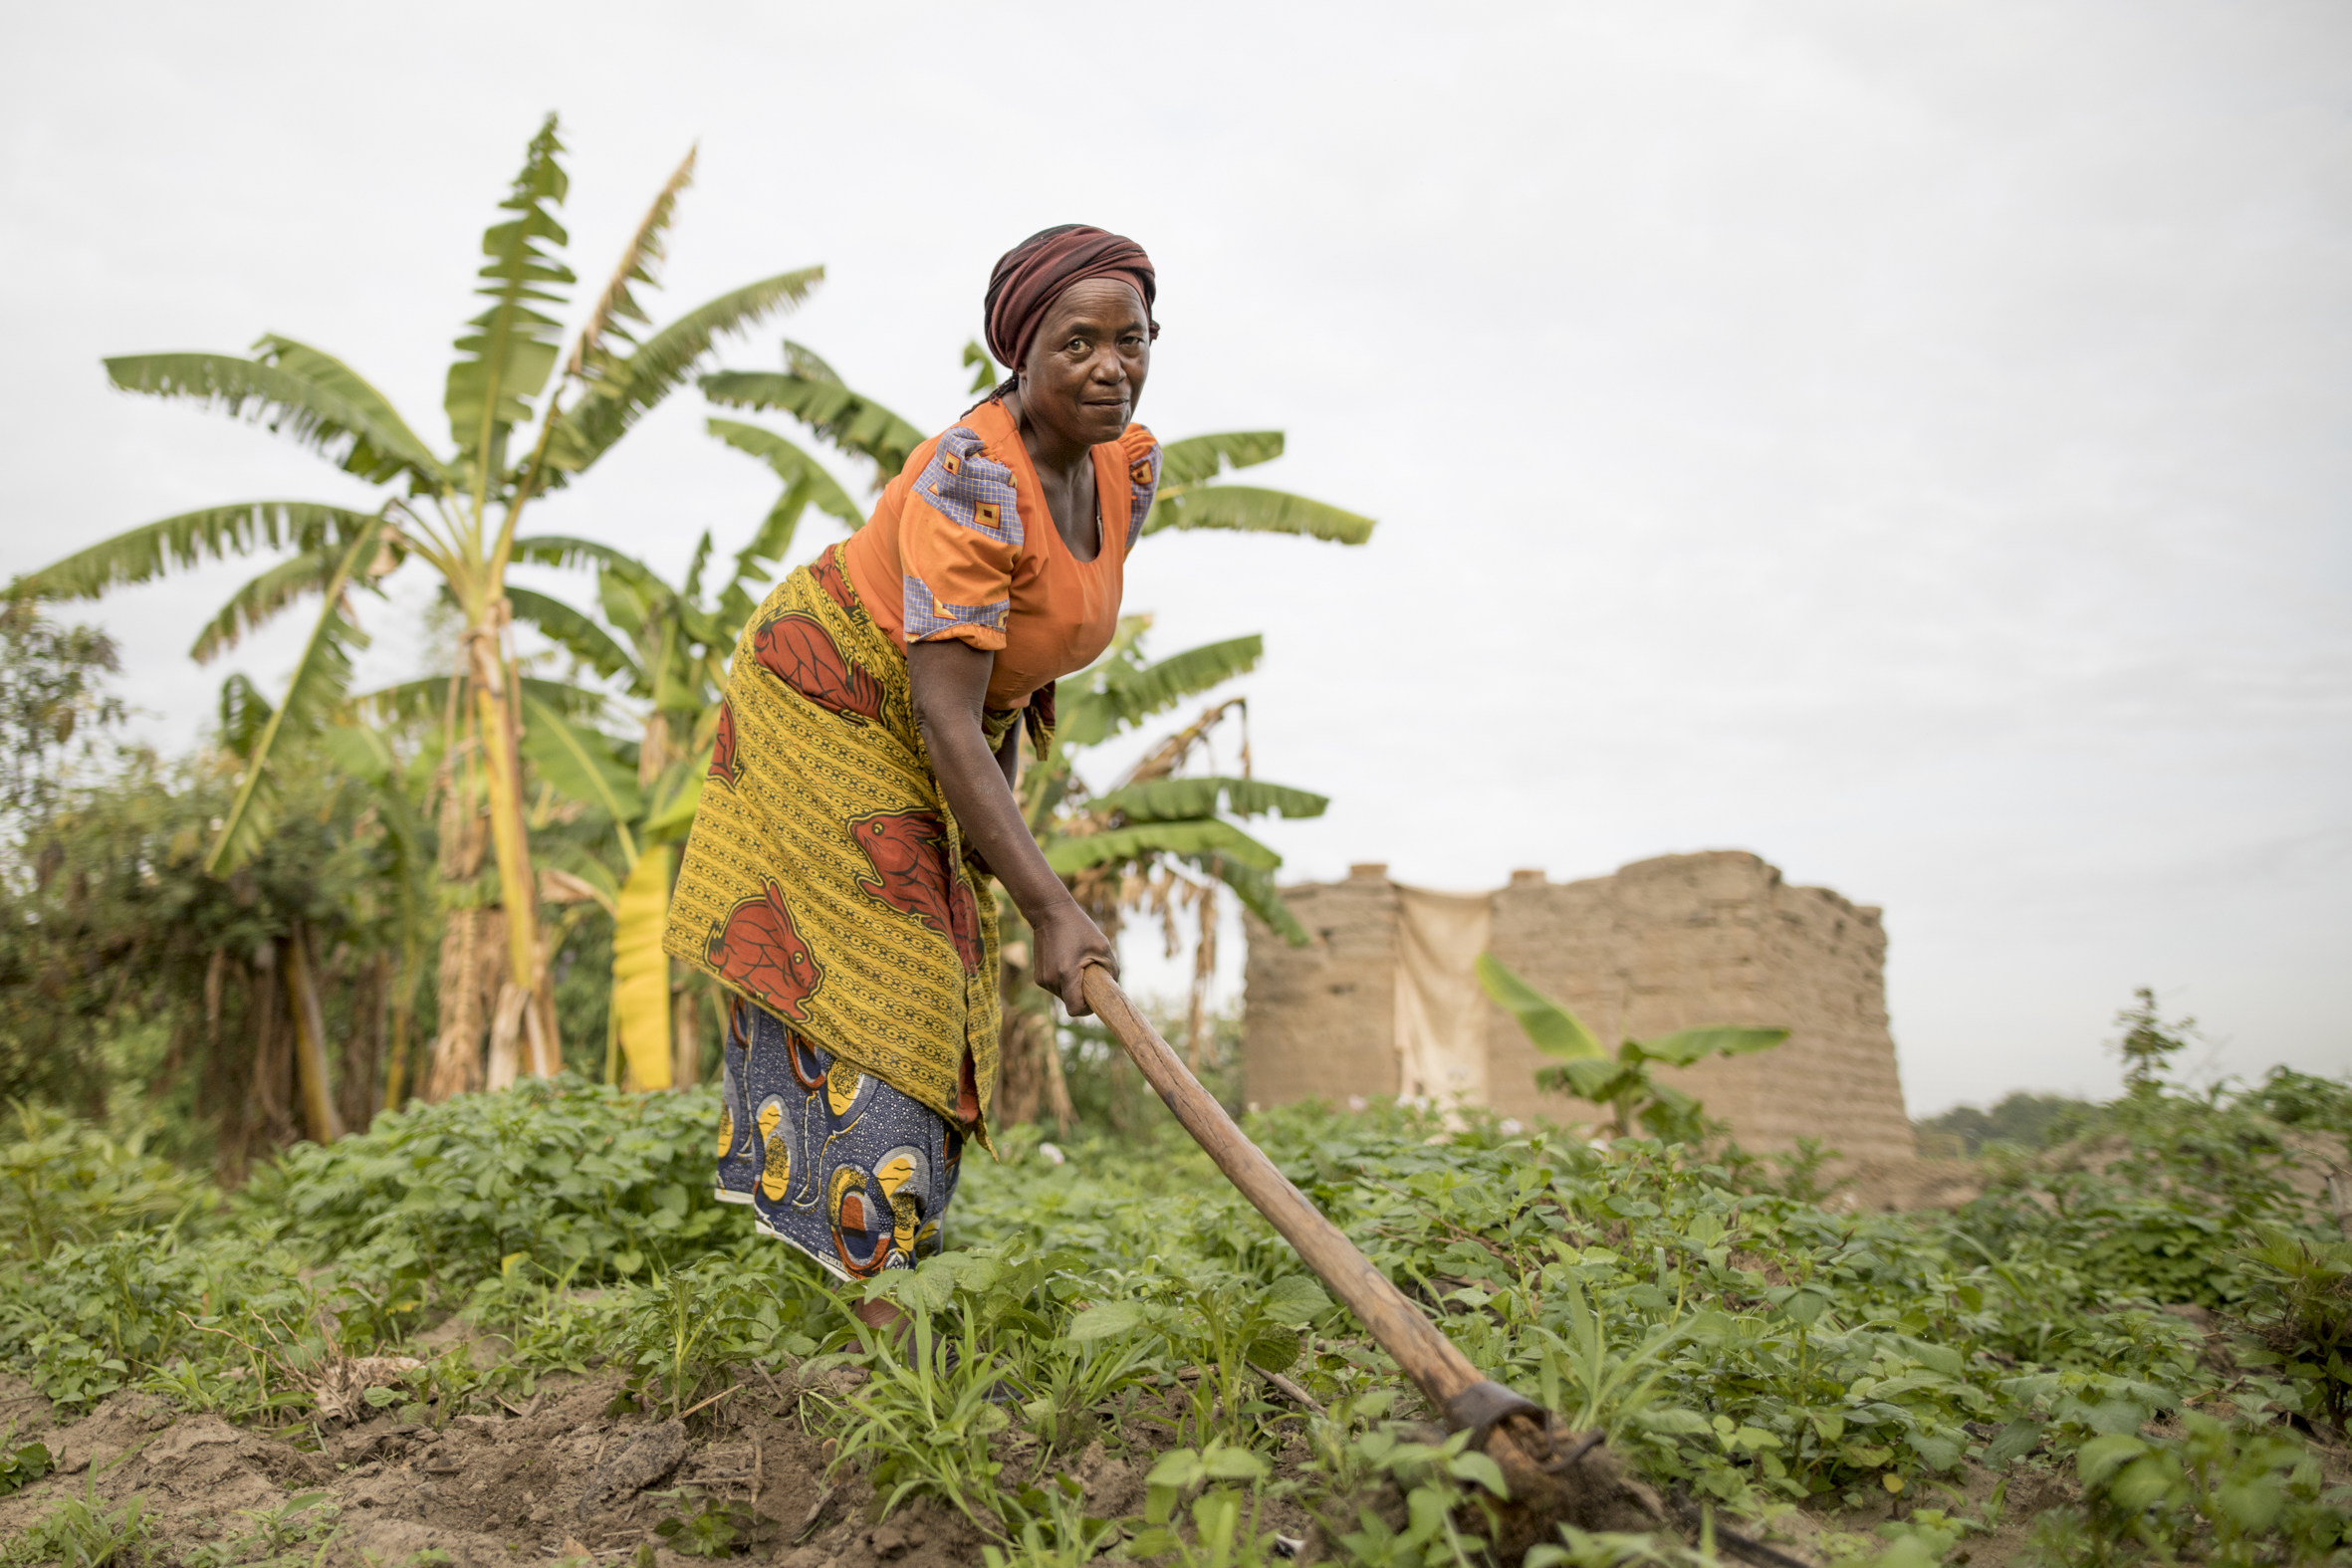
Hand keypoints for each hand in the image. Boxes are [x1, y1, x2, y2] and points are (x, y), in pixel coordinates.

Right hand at [1032, 902, 1115, 1016]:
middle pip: (1070, 1003)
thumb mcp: (1103, 947)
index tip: (1094, 999)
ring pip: (1063, 996)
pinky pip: (1056, 988)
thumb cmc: (1079, 928)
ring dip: (1072, 988)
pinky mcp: (1038, 976)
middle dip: (1082, 996)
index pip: (1075, 1009)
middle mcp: (1051, 980)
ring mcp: (1042, 979)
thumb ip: (1112, 971)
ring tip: (1077, 966)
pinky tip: (1067, 963)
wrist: (1050, 913)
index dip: (1087, 1009)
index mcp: (1066, 974)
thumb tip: (1113, 989)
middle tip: (1090, 977)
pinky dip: (1064, 982)